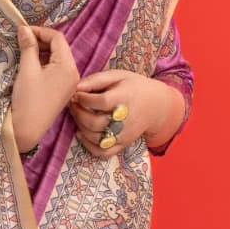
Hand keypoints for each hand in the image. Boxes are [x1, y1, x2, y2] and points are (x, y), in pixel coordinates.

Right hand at [11, 25, 79, 153]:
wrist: (27, 130)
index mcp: (68, 66)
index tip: (22, 30)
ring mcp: (69, 83)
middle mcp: (73, 73)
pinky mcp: (62, 90)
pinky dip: (44, 62)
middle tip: (22, 39)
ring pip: (57, 58)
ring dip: (42, 51)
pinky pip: (56, 69)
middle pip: (60, 47)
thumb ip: (28, 46)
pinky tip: (31, 64)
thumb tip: (24, 28)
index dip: (40, 31)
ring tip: (24, 50)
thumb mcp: (27, 69)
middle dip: (41, 40)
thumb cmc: (28, 99)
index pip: (58, 38)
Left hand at [68, 68, 184, 158]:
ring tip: (77, 115)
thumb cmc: (133, 87)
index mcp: (124, 99)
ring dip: (80, 127)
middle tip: (73, 104)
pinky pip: (103, 152)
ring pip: (96, 138)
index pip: (100, 102)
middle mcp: (124, 120)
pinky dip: (89, 146)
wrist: (156, 106)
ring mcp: (123, 135)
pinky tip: (82, 134)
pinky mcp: (122, 144)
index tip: (77, 93)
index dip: (84, 98)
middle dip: (78, 113)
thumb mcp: (118, 76)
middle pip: (95, 122)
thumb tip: (76, 87)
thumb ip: (96, 79)